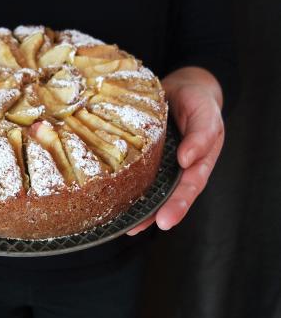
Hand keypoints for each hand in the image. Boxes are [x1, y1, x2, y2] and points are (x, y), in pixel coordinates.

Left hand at [127, 67, 224, 234]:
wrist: (181, 88)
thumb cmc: (196, 102)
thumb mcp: (205, 114)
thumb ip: (201, 135)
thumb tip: (187, 160)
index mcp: (198, 162)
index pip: (190, 186)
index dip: (178, 203)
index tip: (165, 220)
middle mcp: (178, 168)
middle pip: (169, 194)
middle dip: (157, 213)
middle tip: (139, 229)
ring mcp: (160, 164)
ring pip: (151, 189)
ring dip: (140, 209)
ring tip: (127, 226)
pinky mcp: (143, 155)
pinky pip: (134, 172)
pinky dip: (125, 185)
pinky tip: (111, 198)